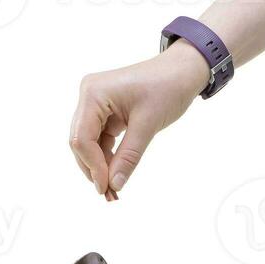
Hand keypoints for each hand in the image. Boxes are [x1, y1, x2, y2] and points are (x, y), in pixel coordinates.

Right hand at [70, 41, 210, 198]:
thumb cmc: (168, 87)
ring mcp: (95, 105)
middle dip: (93, 169)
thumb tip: (114, 186)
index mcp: (94, 93)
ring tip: (113, 188)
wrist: (184, 70)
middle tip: (109, 193)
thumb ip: (128, 156)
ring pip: (88, 145)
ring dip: (99, 167)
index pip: (82, 138)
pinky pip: (99, 141)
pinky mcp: (104, 113)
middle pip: (81, 143)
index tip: (107, 187)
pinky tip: (116, 173)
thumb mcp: (148, 125)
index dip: (92, 166)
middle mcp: (89, 97)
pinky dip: (107, 158)